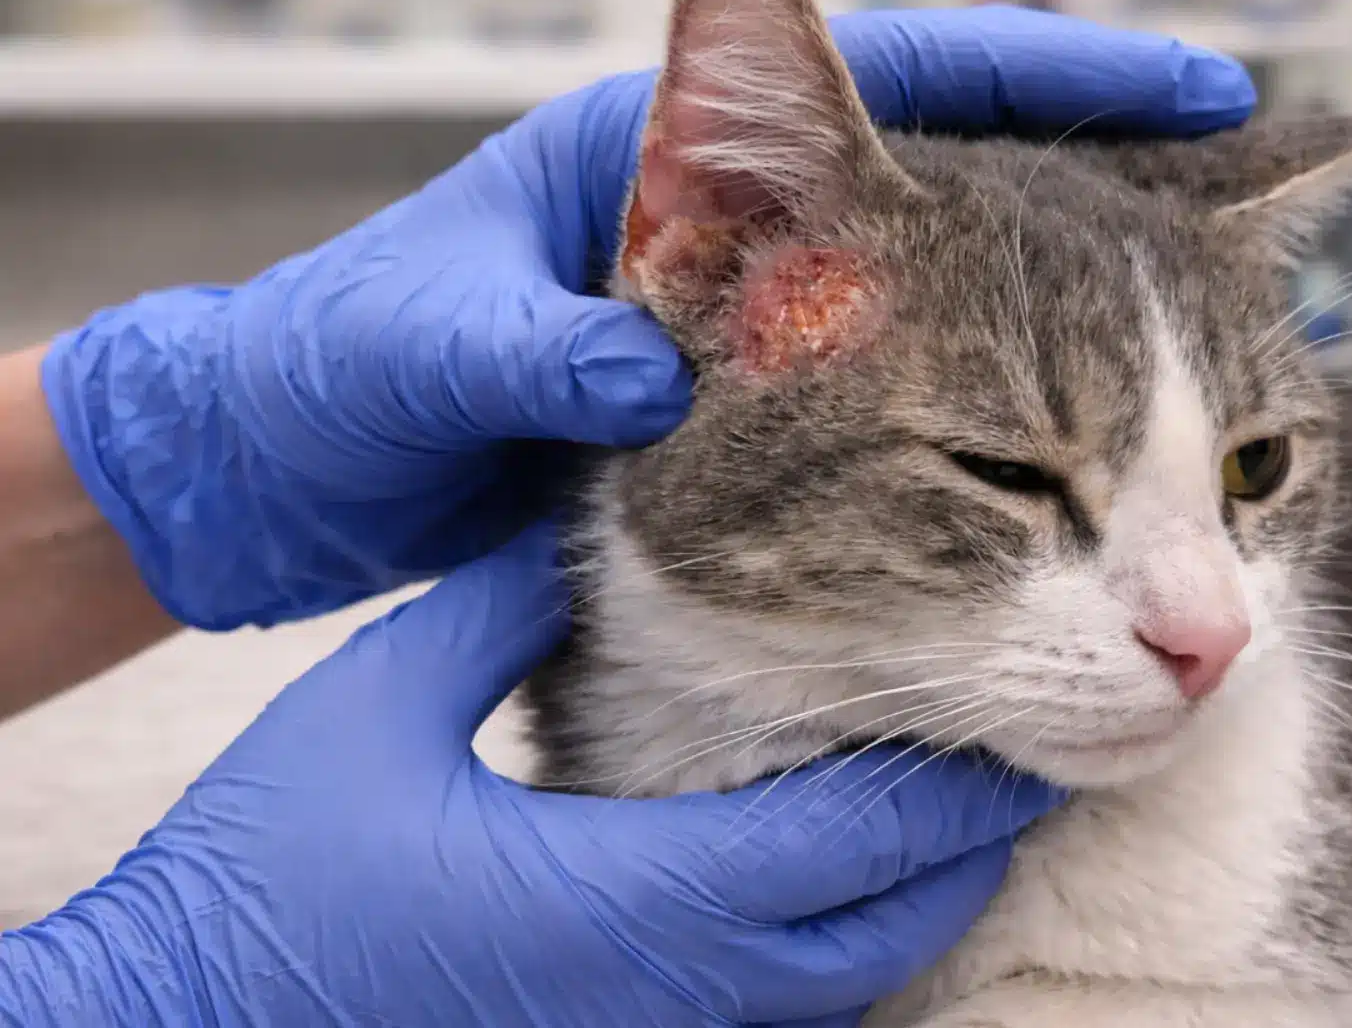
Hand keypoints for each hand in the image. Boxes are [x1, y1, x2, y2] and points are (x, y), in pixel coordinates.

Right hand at [0, 528, 1061, 1026]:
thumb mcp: (382, 707)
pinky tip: (826, 893)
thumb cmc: (270, 872)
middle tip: (1008, 754)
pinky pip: (777, 1018)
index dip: (951, 776)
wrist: (182, 1018)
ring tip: (940, 813)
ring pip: (848, 986)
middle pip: (889, 923)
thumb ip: (500, 611)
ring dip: (910, 902)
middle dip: (963, 843)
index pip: (860, 836)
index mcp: (641, 893)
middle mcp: (677, 988)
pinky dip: (834, 955)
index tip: (1008, 713)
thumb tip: (577, 532)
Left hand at [37, 7, 1254, 631]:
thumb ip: (523, 348)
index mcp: (659, 162)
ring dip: (1120, 321)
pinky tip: (1130, 465)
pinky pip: (957, 414)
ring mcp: (780, 333)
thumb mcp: (413, 360)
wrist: (301, 484)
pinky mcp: (787, 429)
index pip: (892, 90)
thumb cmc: (337, 388)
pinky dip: (1055, 428)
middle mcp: (748, 238)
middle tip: (1280, 234)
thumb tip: (636, 355)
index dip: (1066, 84)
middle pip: (986, 193)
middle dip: (1141, 212)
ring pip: (990, 304)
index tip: (1216, 95)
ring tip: (1251, 339)